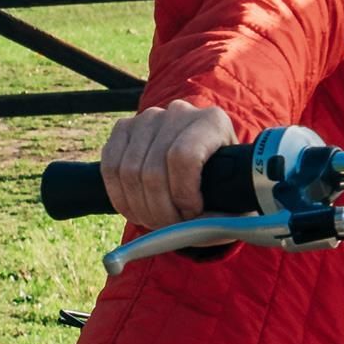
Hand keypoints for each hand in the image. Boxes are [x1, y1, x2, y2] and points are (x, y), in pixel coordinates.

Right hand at [97, 101, 236, 231]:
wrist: (207, 167)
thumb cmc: (225, 186)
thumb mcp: (234, 201)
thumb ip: (221, 217)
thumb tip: (194, 229)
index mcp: (212, 123)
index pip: (184, 156)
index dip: (183, 194)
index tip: (192, 215)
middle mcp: (178, 113)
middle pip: (153, 169)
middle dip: (158, 210)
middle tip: (169, 228)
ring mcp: (148, 118)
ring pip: (129, 171)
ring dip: (139, 207)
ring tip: (155, 222)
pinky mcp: (124, 128)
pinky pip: (110, 166)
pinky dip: (119, 197)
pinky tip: (136, 211)